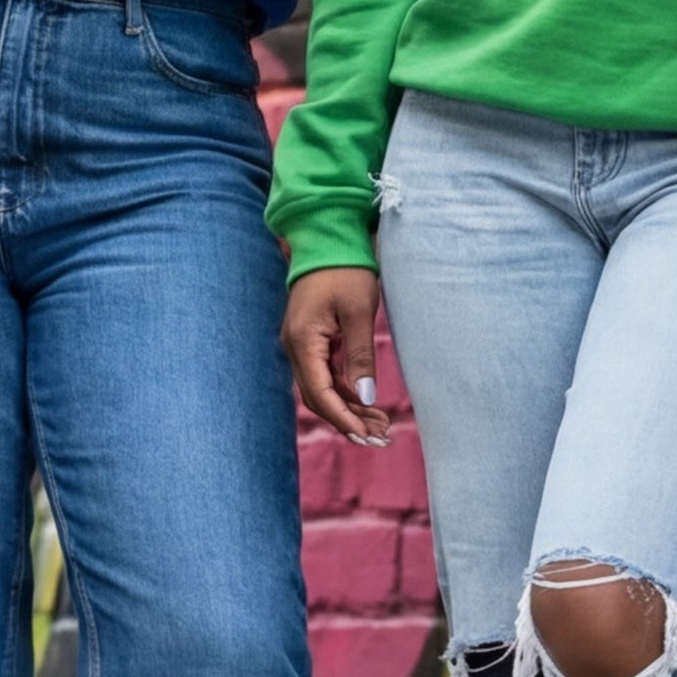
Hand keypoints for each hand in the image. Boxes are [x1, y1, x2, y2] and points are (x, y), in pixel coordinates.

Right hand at [283, 267, 393, 443]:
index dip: (343, 419)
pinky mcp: (310, 339)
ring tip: (380, 425)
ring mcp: (301, 343)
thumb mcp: (359, 312)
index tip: (367, 436)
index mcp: (303, 341)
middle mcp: (295, 346)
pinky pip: (324, 373)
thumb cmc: (346, 269)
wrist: (328, 238)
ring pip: (322, 388)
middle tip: (381, 437)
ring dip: (349, 408)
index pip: (320, 393)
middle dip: (348, 420)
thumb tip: (366, 399)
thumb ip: (361, 357)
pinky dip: (345, 390)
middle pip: (319, 397)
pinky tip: (367, 403)